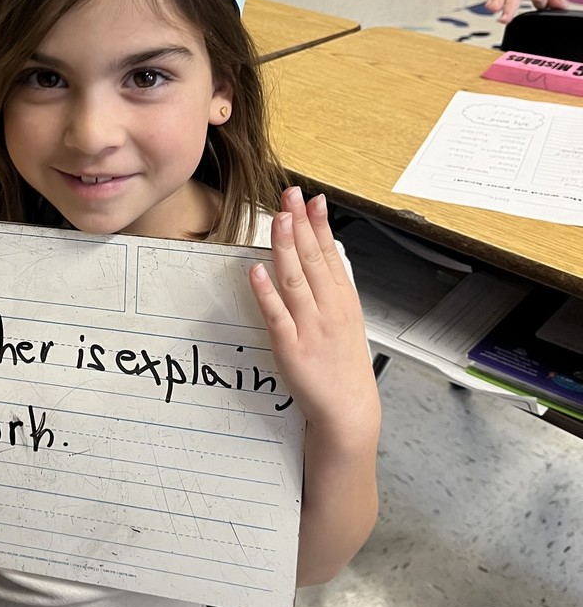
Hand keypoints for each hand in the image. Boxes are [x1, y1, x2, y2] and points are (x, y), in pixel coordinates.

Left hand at [249, 188, 375, 431]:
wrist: (348, 410)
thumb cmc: (343, 365)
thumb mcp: (346, 321)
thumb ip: (331, 290)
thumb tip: (320, 256)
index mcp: (343, 300)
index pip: (331, 254)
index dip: (320, 224)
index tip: (312, 199)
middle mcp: (329, 309)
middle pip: (314, 259)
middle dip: (301, 224)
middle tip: (290, 195)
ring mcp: (310, 327)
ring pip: (296, 280)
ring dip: (286, 247)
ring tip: (278, 219)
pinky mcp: (291, 348)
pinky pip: (276, 315)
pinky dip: (266, 292)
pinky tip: (257, 270)